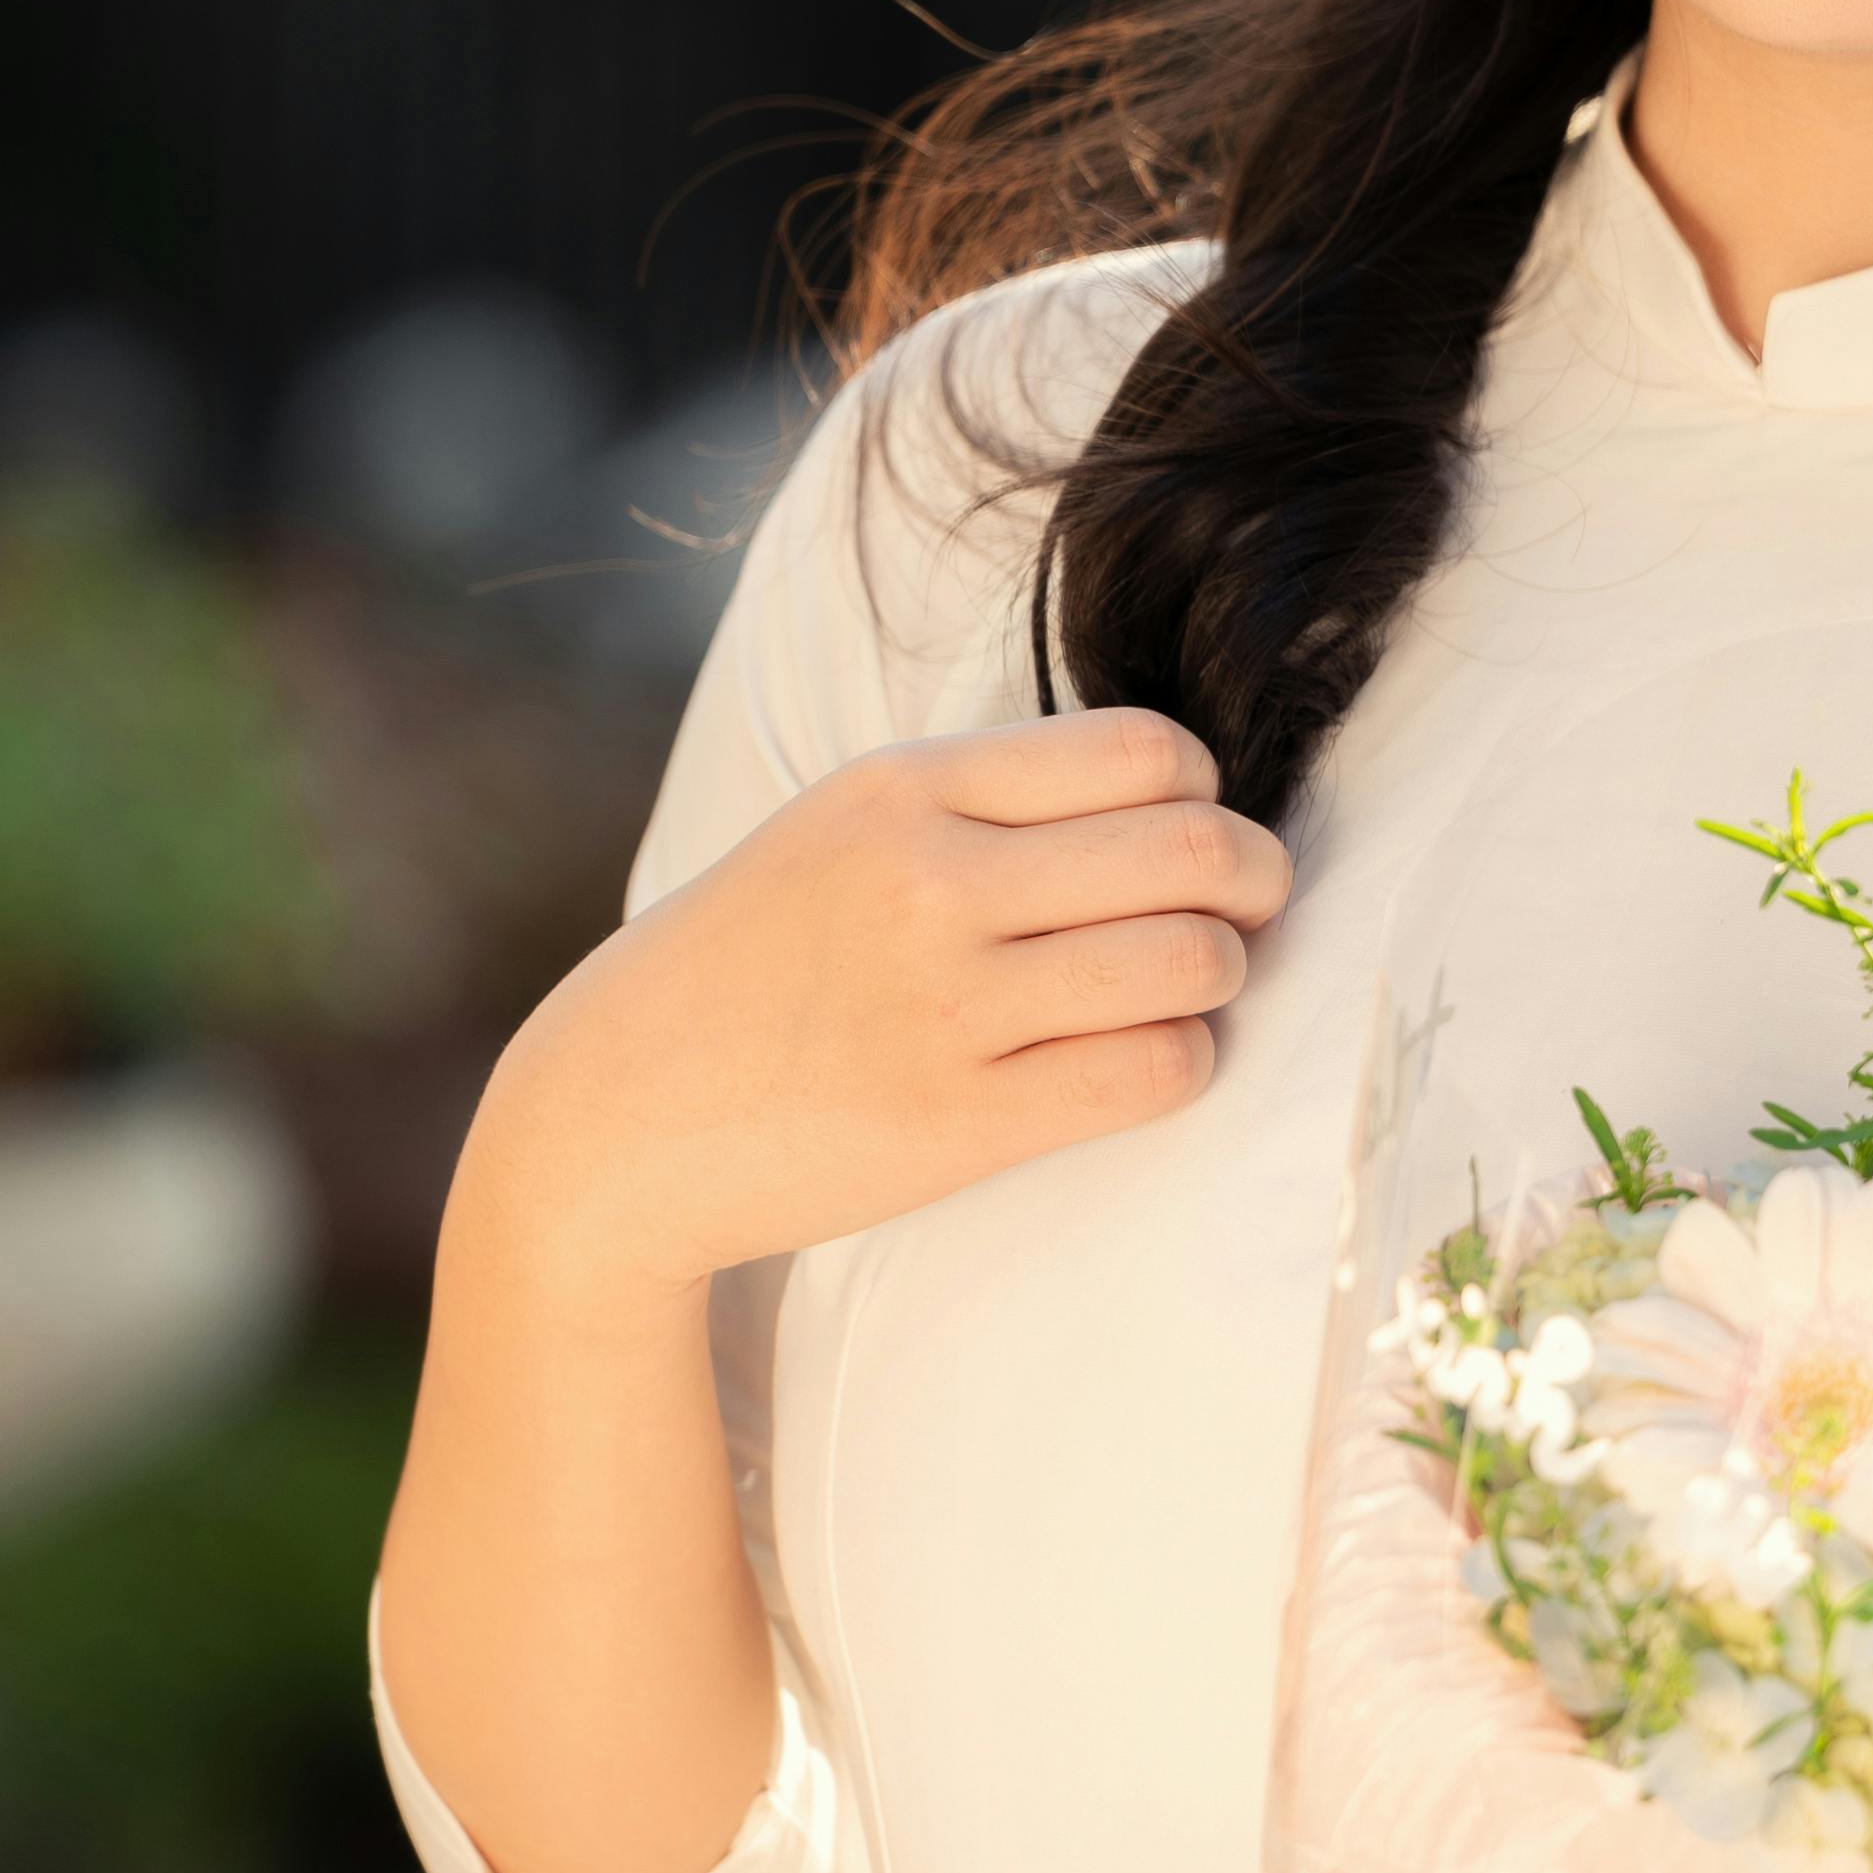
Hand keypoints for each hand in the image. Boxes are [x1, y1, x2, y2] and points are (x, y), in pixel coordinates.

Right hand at [461, 709, 1289, 1300]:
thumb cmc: (750, 964)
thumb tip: (1172, 797)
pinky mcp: (959, 1121)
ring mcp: (945, 1003)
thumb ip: (981, 800)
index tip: (1187, 834)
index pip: (1146, 751)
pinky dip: (1182, 1062)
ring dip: (1224, 976)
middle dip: (1257, 879)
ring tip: (1193, 990)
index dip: (1202, 793)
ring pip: (1192, 961)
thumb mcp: (840, 829)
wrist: (615, 1118)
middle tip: (1249, 910)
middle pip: (1195, 848)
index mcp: (906, 786)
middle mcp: (929, 880)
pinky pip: (1150, 1071)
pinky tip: (1145, 1059)